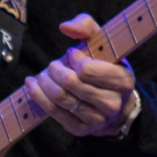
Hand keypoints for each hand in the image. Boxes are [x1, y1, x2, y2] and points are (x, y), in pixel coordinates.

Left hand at [26, 14, 137, 136]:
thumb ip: (86, 27)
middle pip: (70, 83)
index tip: (71, 54)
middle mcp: (112, 103)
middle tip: (53, 65)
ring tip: (43, 74)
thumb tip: (64, 27)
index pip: (87, 70)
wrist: (116, 105)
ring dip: (44, 82)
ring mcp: (97, 120)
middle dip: (55, 69)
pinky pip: (53, 112)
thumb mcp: (103, 44)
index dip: (73, 59)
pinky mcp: (81, 129)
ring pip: (60, 98)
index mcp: (123, 81)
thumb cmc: (106, 67)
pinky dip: (38, 96)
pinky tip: (33, 85)